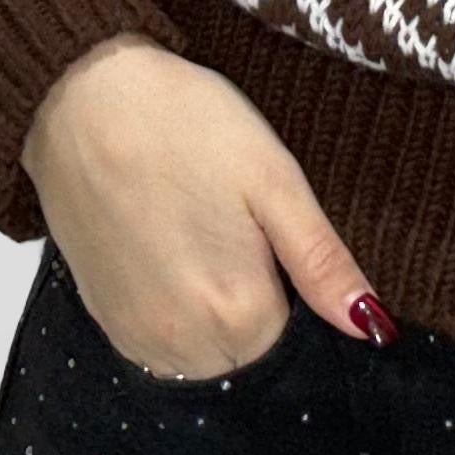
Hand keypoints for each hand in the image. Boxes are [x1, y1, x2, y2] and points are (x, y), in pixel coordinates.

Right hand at [19, 32, 399, 376]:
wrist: (80, 99)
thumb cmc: (185, 124)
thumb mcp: (274, 179)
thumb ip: (323, 262)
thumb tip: (375, 329)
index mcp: (239, 313)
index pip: (299, 341)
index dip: (298, 291)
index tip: (278, 241)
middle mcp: (185, 344)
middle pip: (252, 353)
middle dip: (261, 308)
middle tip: (241, 232)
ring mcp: (137, 336)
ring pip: (206, 355)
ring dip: (216, 316)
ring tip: (203, 236)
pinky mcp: (103, 319)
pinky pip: (160, 345)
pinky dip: (176, 313)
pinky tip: (171, 249)